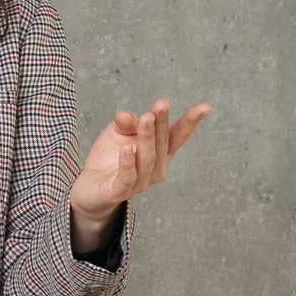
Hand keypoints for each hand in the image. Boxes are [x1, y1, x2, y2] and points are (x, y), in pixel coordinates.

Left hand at [69, 99, 210, 252]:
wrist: (90, 189)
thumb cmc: (110, 159)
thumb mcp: (117, 133)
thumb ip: (125, 122)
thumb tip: (127, 115)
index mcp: (160, 151)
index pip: (177, 135)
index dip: (191, 121)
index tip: (205, 107)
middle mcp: (156, 167)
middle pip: (162, 143)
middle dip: (163, 123)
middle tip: (162, 104)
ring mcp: (140, 181)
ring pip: (147, 158)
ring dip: (148, 138)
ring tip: (146, 118)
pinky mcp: (120, 191)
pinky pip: (128, 176)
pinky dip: (128, 163)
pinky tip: (127, 149)